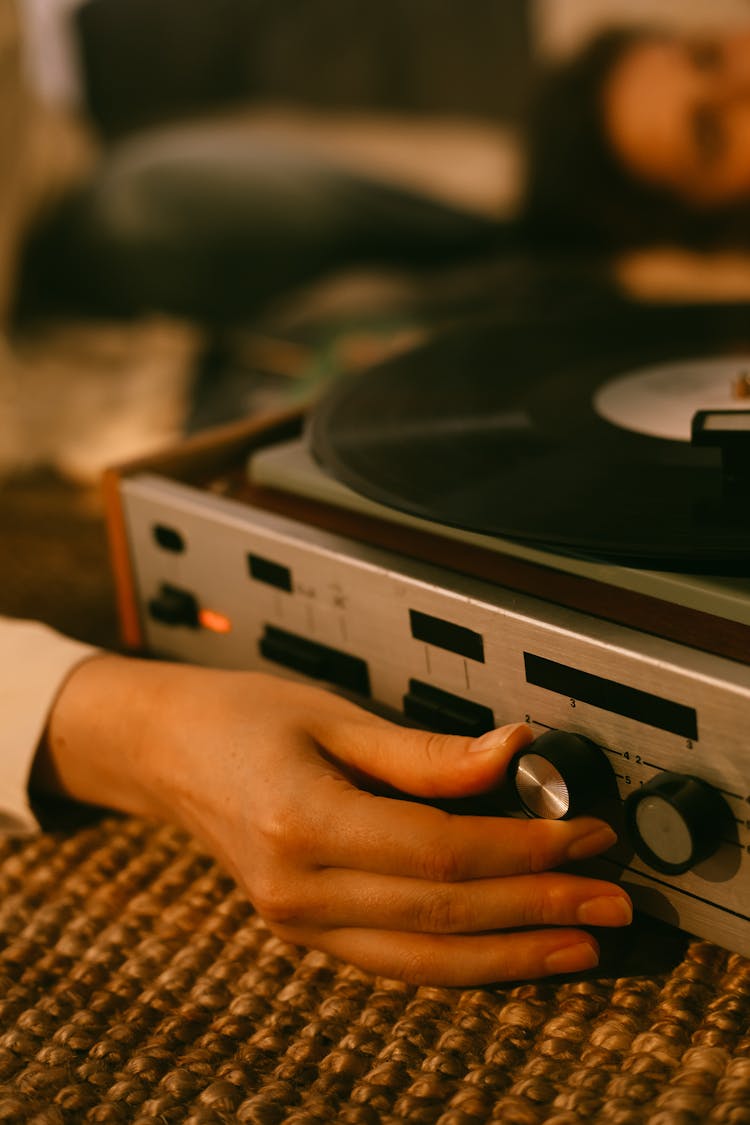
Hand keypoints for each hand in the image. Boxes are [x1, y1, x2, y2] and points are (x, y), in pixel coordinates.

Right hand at [36, 655, 631, 985]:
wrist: (167, 750)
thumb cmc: (242, 718)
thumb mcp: (332, 715)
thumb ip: (425, 751)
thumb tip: (514, 754)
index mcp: (301, 821)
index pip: (440, 852)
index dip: (523, 849)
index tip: (584, 833)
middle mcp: (297, 888)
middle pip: (442, 914)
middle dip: (537, 910)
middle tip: (611, 901)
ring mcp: (298, 921)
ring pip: (423, 960)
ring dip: (511, 956)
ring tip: (581, 946)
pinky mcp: (307, 932)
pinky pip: (395, 962)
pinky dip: (460, 964)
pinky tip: (508, 955)